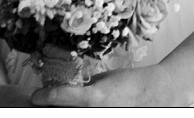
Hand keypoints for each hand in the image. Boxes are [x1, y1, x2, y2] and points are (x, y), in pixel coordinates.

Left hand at [30, 64, 184, 106]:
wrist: (157, 93)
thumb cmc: (131, 83)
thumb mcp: (104, 80)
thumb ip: (86, 88)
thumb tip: (72, 91)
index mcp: (92, 98)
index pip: (58, 98)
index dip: (43, 97)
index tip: (36, 97)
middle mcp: (95, 113)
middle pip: (64, 114)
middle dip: (52, 110)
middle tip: (43, 107)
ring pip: (75, 115)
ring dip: (67, 112)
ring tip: (61, 108)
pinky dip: (84, 112)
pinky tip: (81, 109)